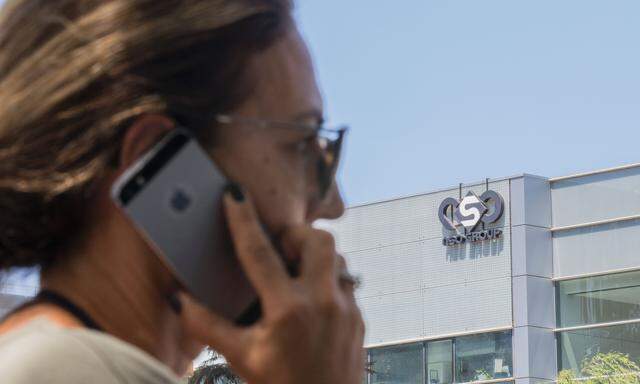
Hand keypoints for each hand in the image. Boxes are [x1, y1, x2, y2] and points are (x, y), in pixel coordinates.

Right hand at [179, 185, 364, 383]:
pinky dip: (327, 278)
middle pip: (317, 240)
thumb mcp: (242, 358)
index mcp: (288, 310)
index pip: (259, 253)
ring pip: (337, 257)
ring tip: (293, 270)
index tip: (234, 194)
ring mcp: (346, 309)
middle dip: (296, 233)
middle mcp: (322, 303)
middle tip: (278, 246)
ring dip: (315, 255)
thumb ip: (208, 326)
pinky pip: (346, 281)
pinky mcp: (359, 318)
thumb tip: (180, 300)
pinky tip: (310, 297)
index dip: (242, 219)